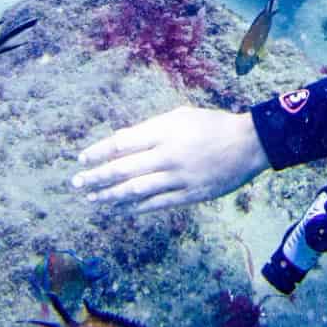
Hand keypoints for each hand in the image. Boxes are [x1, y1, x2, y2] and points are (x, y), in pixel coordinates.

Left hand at [72, 106, 268, 213]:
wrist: (250, 144)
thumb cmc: (212, 124)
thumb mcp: (180, 116)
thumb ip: (149, 129)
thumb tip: (120, 140)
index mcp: (164, 132)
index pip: (122, 143)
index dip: (99, 152)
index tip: (82, 159)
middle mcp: (168, 156)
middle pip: (123, 169)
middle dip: (97, 178)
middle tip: (77, 184)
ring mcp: (179, 178)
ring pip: (136, 191)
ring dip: (111, 197)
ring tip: (93, 200)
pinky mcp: (191, 196)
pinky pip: (157, 205)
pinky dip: (135, 208)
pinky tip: (120, 210)